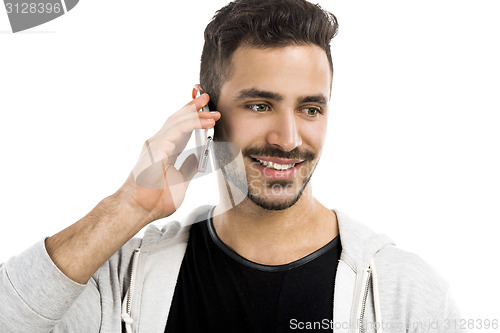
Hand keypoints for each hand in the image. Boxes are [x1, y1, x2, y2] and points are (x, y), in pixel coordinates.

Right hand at [115, 93, 219, 223]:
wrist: (139, 209)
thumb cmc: (155, 198)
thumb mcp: (181, 181)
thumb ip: (188, 167)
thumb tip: (197, 157)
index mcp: (165, 150)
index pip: (180, 127)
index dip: (192, 116)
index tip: (206, 108)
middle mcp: (159, 143)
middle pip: (178, 119)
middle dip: (194, 107)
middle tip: (208, 98)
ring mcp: (156, 144)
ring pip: (178, 121)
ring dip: (197, 114)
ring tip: (213, 112)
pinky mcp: (157, 148)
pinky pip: (177, 131)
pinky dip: (193, 124)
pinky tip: (206, 123)